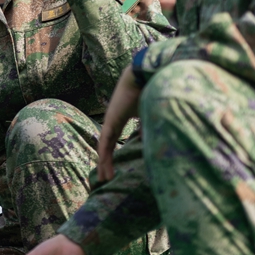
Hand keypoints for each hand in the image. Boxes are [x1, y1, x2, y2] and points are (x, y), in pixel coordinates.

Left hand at [97, 66, 141, 181]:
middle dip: (106, 162)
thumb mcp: (149, 114)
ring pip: (104, 147)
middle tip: (106, 178)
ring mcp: (109, 121)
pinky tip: (104, 167)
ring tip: (105, 179)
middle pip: (107, 146)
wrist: (145, 76)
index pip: (114, 140)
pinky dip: (104, 156)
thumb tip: (151, 138)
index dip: (113, 154)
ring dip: (104, 164)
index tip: (115, 167)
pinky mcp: (111, 121)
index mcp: (120, 118)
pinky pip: (105, 142)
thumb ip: (147, 126)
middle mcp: (112, 121)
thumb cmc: (150, 90)